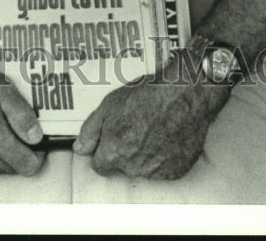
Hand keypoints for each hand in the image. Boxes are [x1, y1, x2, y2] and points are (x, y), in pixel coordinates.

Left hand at [72, 61, 230, 178]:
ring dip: (144, 154)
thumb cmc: (149, 95)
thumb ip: (90, 129)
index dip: (104, 149)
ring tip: (154, 127)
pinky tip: (167, 135)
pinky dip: (163, 156)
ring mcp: (155, 171)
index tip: (112, 137)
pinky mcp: (175, 171)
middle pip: (121, 165)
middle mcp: (133, 167)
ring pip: (142, 168)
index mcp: (113, 152)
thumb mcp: (110, 103)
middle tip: (136, 126)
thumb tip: (80, 148)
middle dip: (125, 150)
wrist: (185, 94)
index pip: (99, 165)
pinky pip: (163, 168)